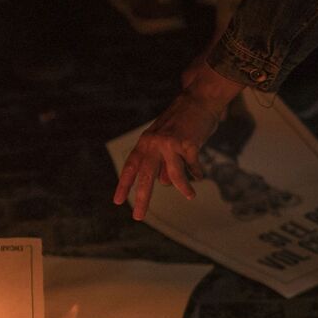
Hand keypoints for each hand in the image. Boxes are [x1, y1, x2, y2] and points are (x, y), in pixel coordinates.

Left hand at [113, 56, 240, 220]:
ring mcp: (169, 144)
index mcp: (145, 142)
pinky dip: (196, 173)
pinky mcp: (187, 144)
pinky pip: (191, 167)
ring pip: (173, 176)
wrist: (200, 99)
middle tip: (138, 217)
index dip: (123, 184)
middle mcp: (153, 144)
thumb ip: (162, 160)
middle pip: (145, 177)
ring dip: (184, 188)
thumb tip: (164, 183)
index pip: (130, 166)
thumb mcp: (165, 139)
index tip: (117, 201)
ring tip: (191, 196)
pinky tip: (199, 175)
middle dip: (141, 199)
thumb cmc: (182, 122)